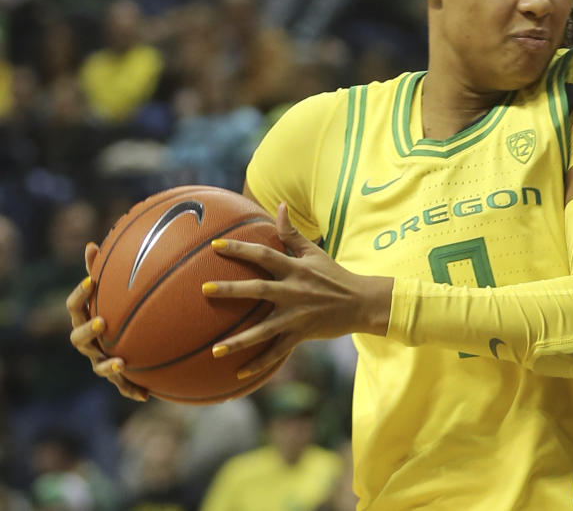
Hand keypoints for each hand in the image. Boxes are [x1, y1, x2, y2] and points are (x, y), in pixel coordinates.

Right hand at [66, 243, 148, 400]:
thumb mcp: (115, 289)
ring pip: (99, 367)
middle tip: (103, 321)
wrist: (133, 340)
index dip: (80, 294)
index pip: (74, 306)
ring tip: (121, 362)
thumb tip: (92, 244)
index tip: (92, 281)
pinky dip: (132, 390)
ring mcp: (100, 360)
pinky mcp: (118, 377)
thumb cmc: (120, 308)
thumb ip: (104, 270)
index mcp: (86, 317)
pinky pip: (123, 386)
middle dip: (89, 331)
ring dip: (108, 366)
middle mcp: (89, 341)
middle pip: (79, 339)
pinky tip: (146, 395)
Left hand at [203, 203, 392, 380]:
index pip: (264, 254)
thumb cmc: (334, 275)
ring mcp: (297, 315)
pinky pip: (278, 351)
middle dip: (231, 289)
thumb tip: (279, 206)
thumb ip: (293, 233)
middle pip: (258, 289)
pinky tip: (239, 373)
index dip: (240, 248)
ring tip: (216, 349)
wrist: (361, 303)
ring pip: (264, 329)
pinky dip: (260, 363)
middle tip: (204, 289)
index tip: (214, 245)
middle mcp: (294, 291)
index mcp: (295, 269)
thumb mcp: (315, 252)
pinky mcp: (302, 335)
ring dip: (240, 341)